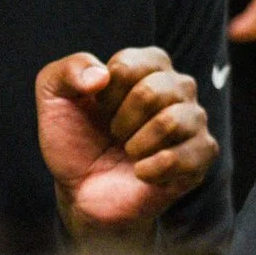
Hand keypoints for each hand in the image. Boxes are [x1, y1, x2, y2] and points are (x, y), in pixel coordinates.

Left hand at [35, 47, 218, 236]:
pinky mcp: (202, 156)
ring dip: (137, 144)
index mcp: (147, 64)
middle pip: (153, 91)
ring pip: (173, 120)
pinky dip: (153, 169)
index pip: (128, 66)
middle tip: (114, 134)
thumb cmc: (73, 137)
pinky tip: (141, 172)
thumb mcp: (53, 97)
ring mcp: (194, 121)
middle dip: (121, 120)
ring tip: (129, 152)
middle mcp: (177, 86)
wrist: (82, 190)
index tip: (98, 109)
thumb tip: (101, 76)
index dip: (104, 95)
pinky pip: (189, 155)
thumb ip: (66, 71)